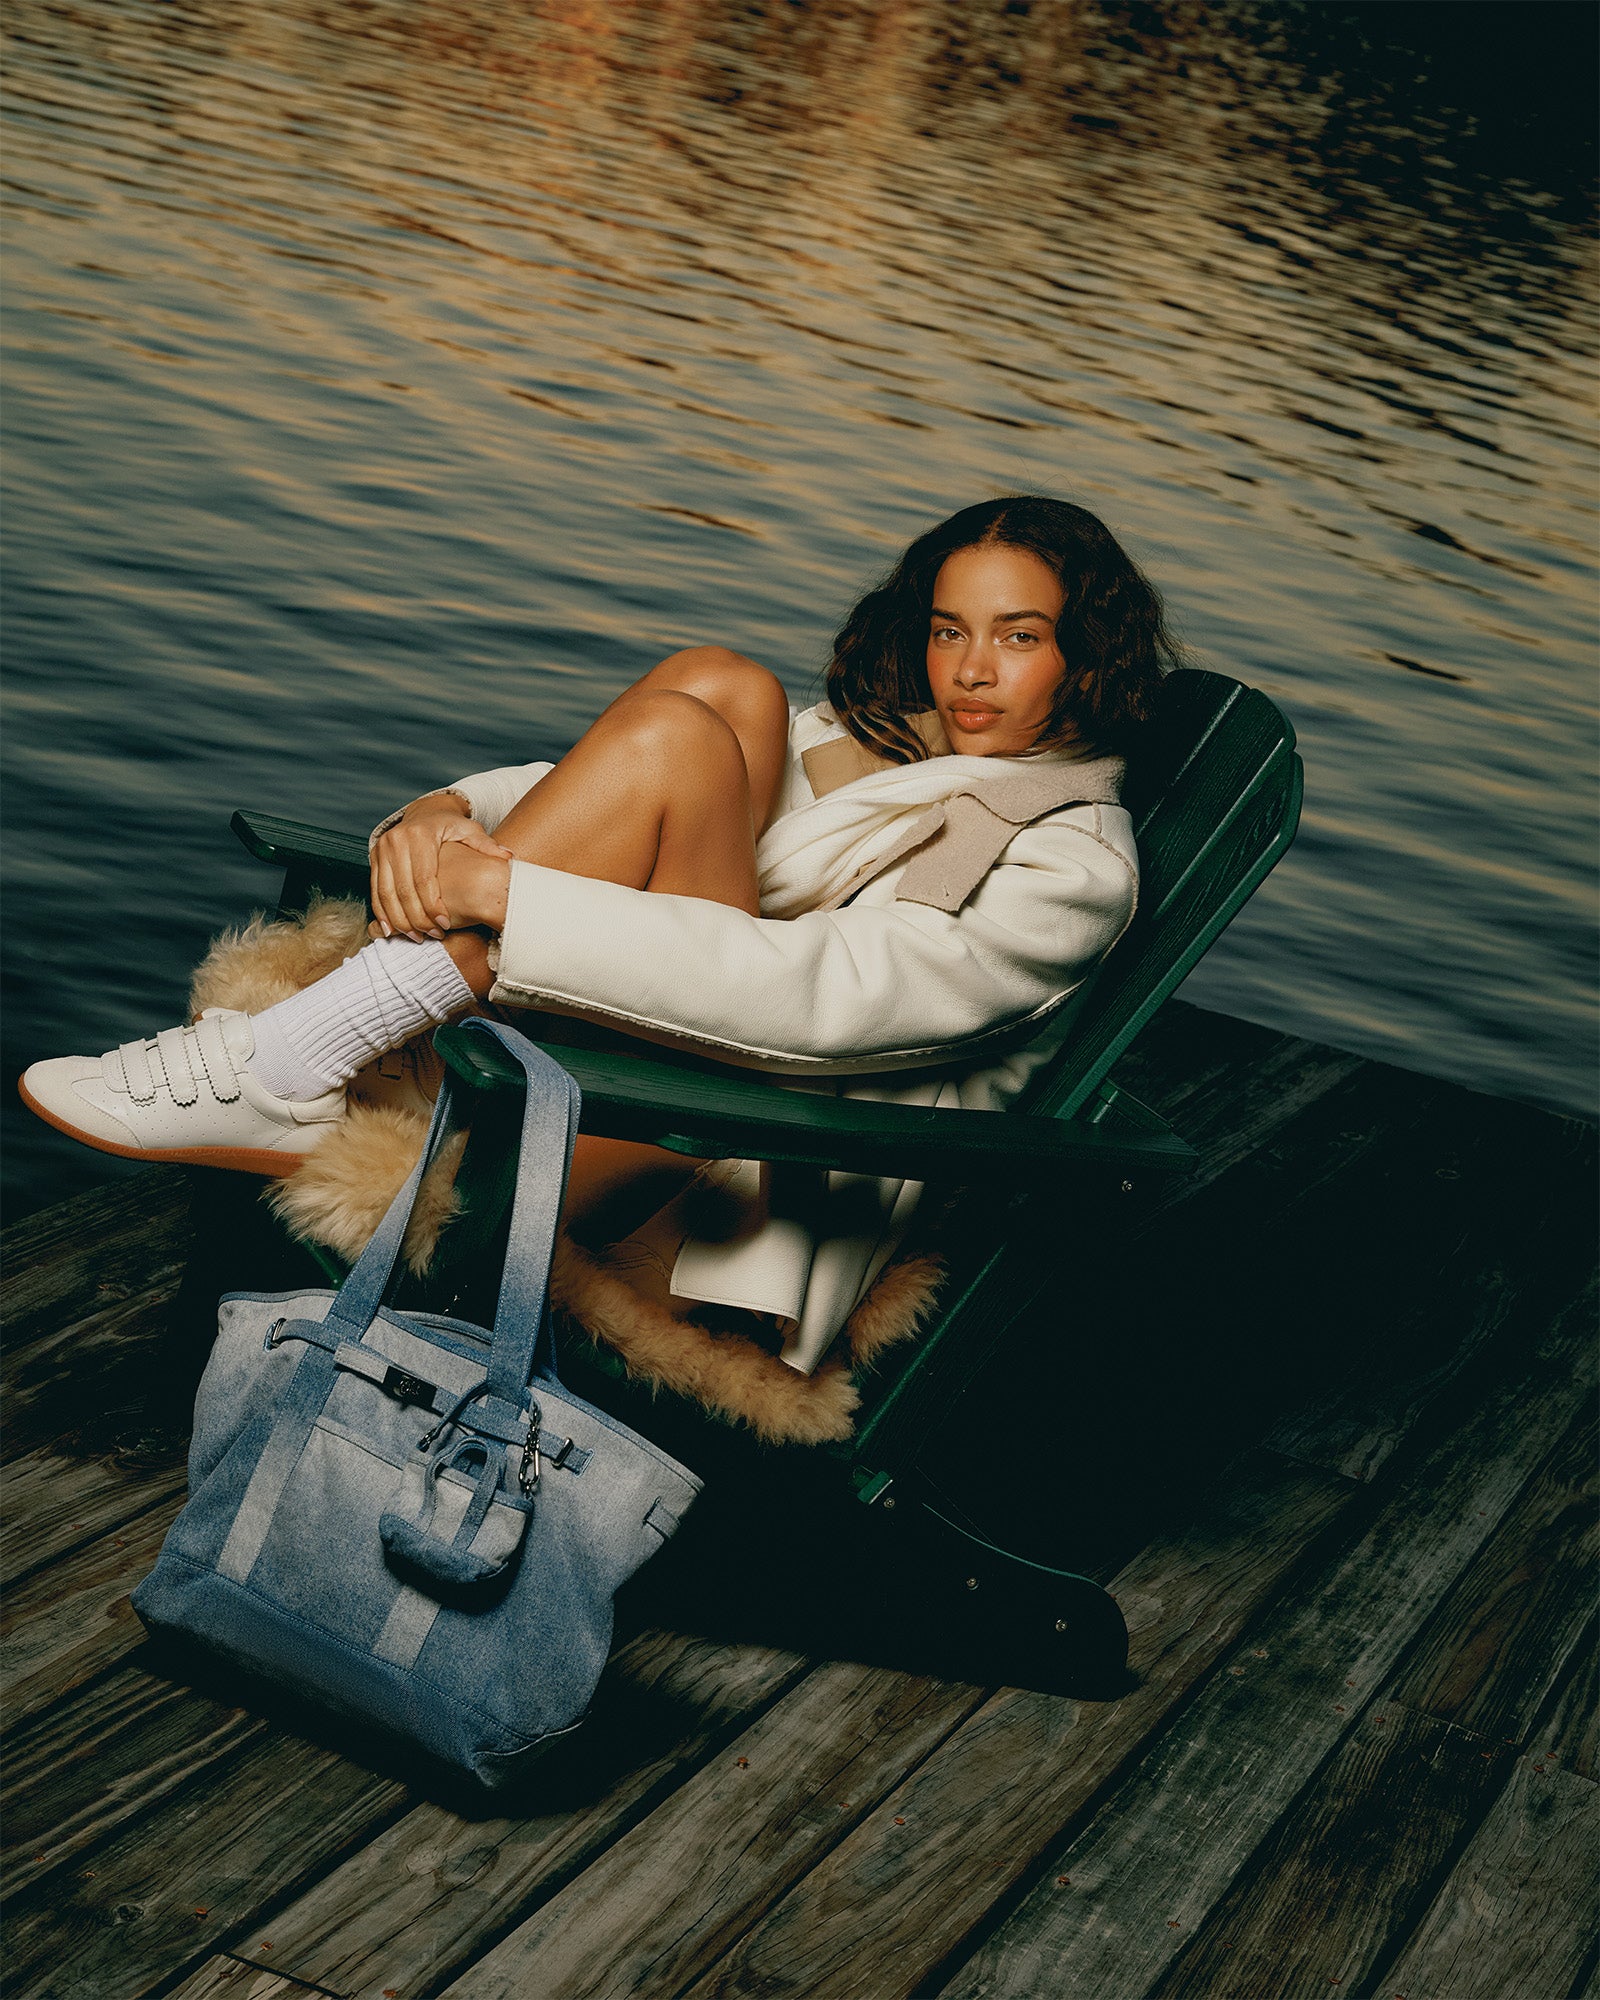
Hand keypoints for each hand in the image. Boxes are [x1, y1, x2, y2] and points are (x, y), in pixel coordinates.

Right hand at [369, 795, 512, 939]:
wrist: (425, 813)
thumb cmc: (451, 827)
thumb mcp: (470, 831)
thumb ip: (486, 845)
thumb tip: (507, 857)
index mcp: (420, 835)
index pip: (424, 878)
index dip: (433, 905)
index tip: (445, 925)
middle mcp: (397, 840)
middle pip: (403, 889)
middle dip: (417, 917)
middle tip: (432, 936)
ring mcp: (382, 849)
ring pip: (385, 893)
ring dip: (398, 920)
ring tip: (415, 937)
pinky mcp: (374, 858)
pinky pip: (375, 890)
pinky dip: (381, 913)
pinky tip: (392, 930)